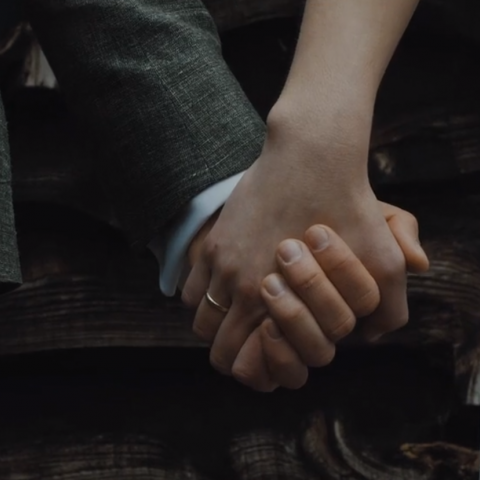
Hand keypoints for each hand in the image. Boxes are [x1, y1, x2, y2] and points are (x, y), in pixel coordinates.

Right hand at [183, 133, 424, 379]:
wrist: (311, 156)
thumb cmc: (348, 207)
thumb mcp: (382, 260)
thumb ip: (388, 308)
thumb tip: (373, 335)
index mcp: (279, 304)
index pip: (245, 365)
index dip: (252, 372)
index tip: (262, 359)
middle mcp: (241, 289)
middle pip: (216, 350)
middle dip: (231, 354)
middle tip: (247, 344)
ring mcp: (221, 263)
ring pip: (199, 320)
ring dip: (215, 325)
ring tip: (235, 316)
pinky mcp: (213, 241)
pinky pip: (190, 286)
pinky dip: (201, 296)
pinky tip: (223, 286)